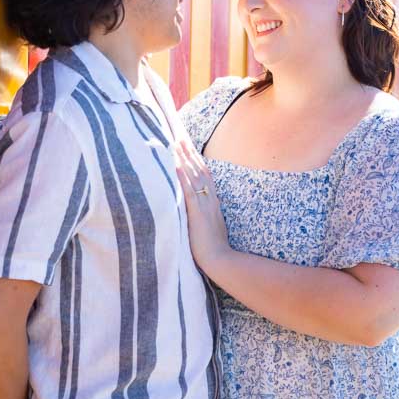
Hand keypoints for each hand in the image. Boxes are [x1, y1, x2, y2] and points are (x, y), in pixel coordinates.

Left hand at [174, 139, 230, 275]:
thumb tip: (196, 213)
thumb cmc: (215, 250)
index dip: (196, 160)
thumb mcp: (210, 228)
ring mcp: (204, 205)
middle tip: (180, 137)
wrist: (222, 260)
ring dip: (184, 159)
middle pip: (199, 170)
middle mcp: (210, 200)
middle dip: (189, 153)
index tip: (189, 148)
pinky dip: (183, 177)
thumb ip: (204, 217)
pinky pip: (189, 191)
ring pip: (194, 176)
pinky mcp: (197, 213)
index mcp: (213, 202)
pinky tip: (176, 165)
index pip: (205, 176)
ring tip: (175, 144)